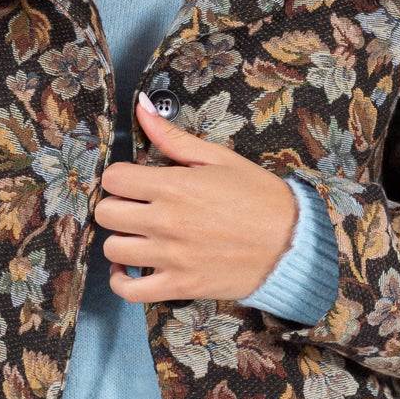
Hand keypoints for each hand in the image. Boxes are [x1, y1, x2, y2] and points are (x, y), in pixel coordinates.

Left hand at [95, 91, 298, 303]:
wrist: (293, 242)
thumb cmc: (260, 197)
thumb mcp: (219, 158)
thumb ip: (174, 137)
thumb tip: (143, 107)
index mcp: (174, 186)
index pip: (113, 178)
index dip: (120, 177)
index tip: (133, 182)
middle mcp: (167, 221)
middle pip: (107, 213)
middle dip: (117, 206)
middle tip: (135, 207)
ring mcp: (171, 257)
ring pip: (113, 249)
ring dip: (120, 240)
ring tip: (137, 236)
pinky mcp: (180, 285)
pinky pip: (130, 290)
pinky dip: (121, 281)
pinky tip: (129, 269)